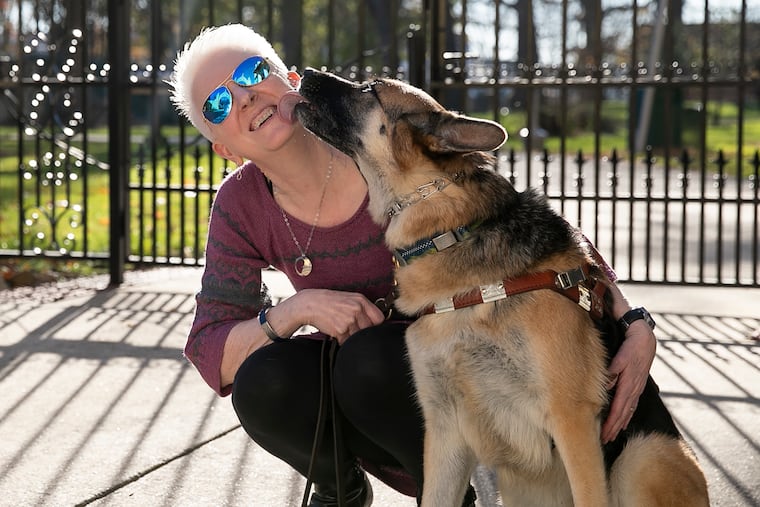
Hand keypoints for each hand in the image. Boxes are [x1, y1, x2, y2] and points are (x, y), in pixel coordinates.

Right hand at [281, 288, 385, 343]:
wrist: (310, 304)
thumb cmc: (329, 302)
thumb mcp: (349, 299)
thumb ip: (363, 308)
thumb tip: (375, 322)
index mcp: (361, 300)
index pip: (379, 318)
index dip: (374, 325)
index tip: (369, 326)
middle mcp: (357, 309)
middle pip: (369, 330)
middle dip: (361, 331)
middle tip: (351, 327)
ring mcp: (349, 320)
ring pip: (358, 337)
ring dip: (351, 336)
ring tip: (341, 327)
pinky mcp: (341, 330)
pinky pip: (347, 341)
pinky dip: (342, 340)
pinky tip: (335, 330)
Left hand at [601, 320, 656, 442]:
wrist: (645, 339)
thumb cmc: (631, 347)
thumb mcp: (621, 357)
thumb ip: (612, 372)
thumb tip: (605, 386)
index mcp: (629, 384)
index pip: (618, 409)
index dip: (610, 423)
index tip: (603, 434)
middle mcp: (634, 389)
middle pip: (623, 414)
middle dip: (613, 428)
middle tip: (604, 441)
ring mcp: (638, 389)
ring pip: (628, 411)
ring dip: (620, 425)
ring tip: (612, 436)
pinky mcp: (638, 386)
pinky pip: (632, 405)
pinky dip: (627, 416)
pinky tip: (624, 423)